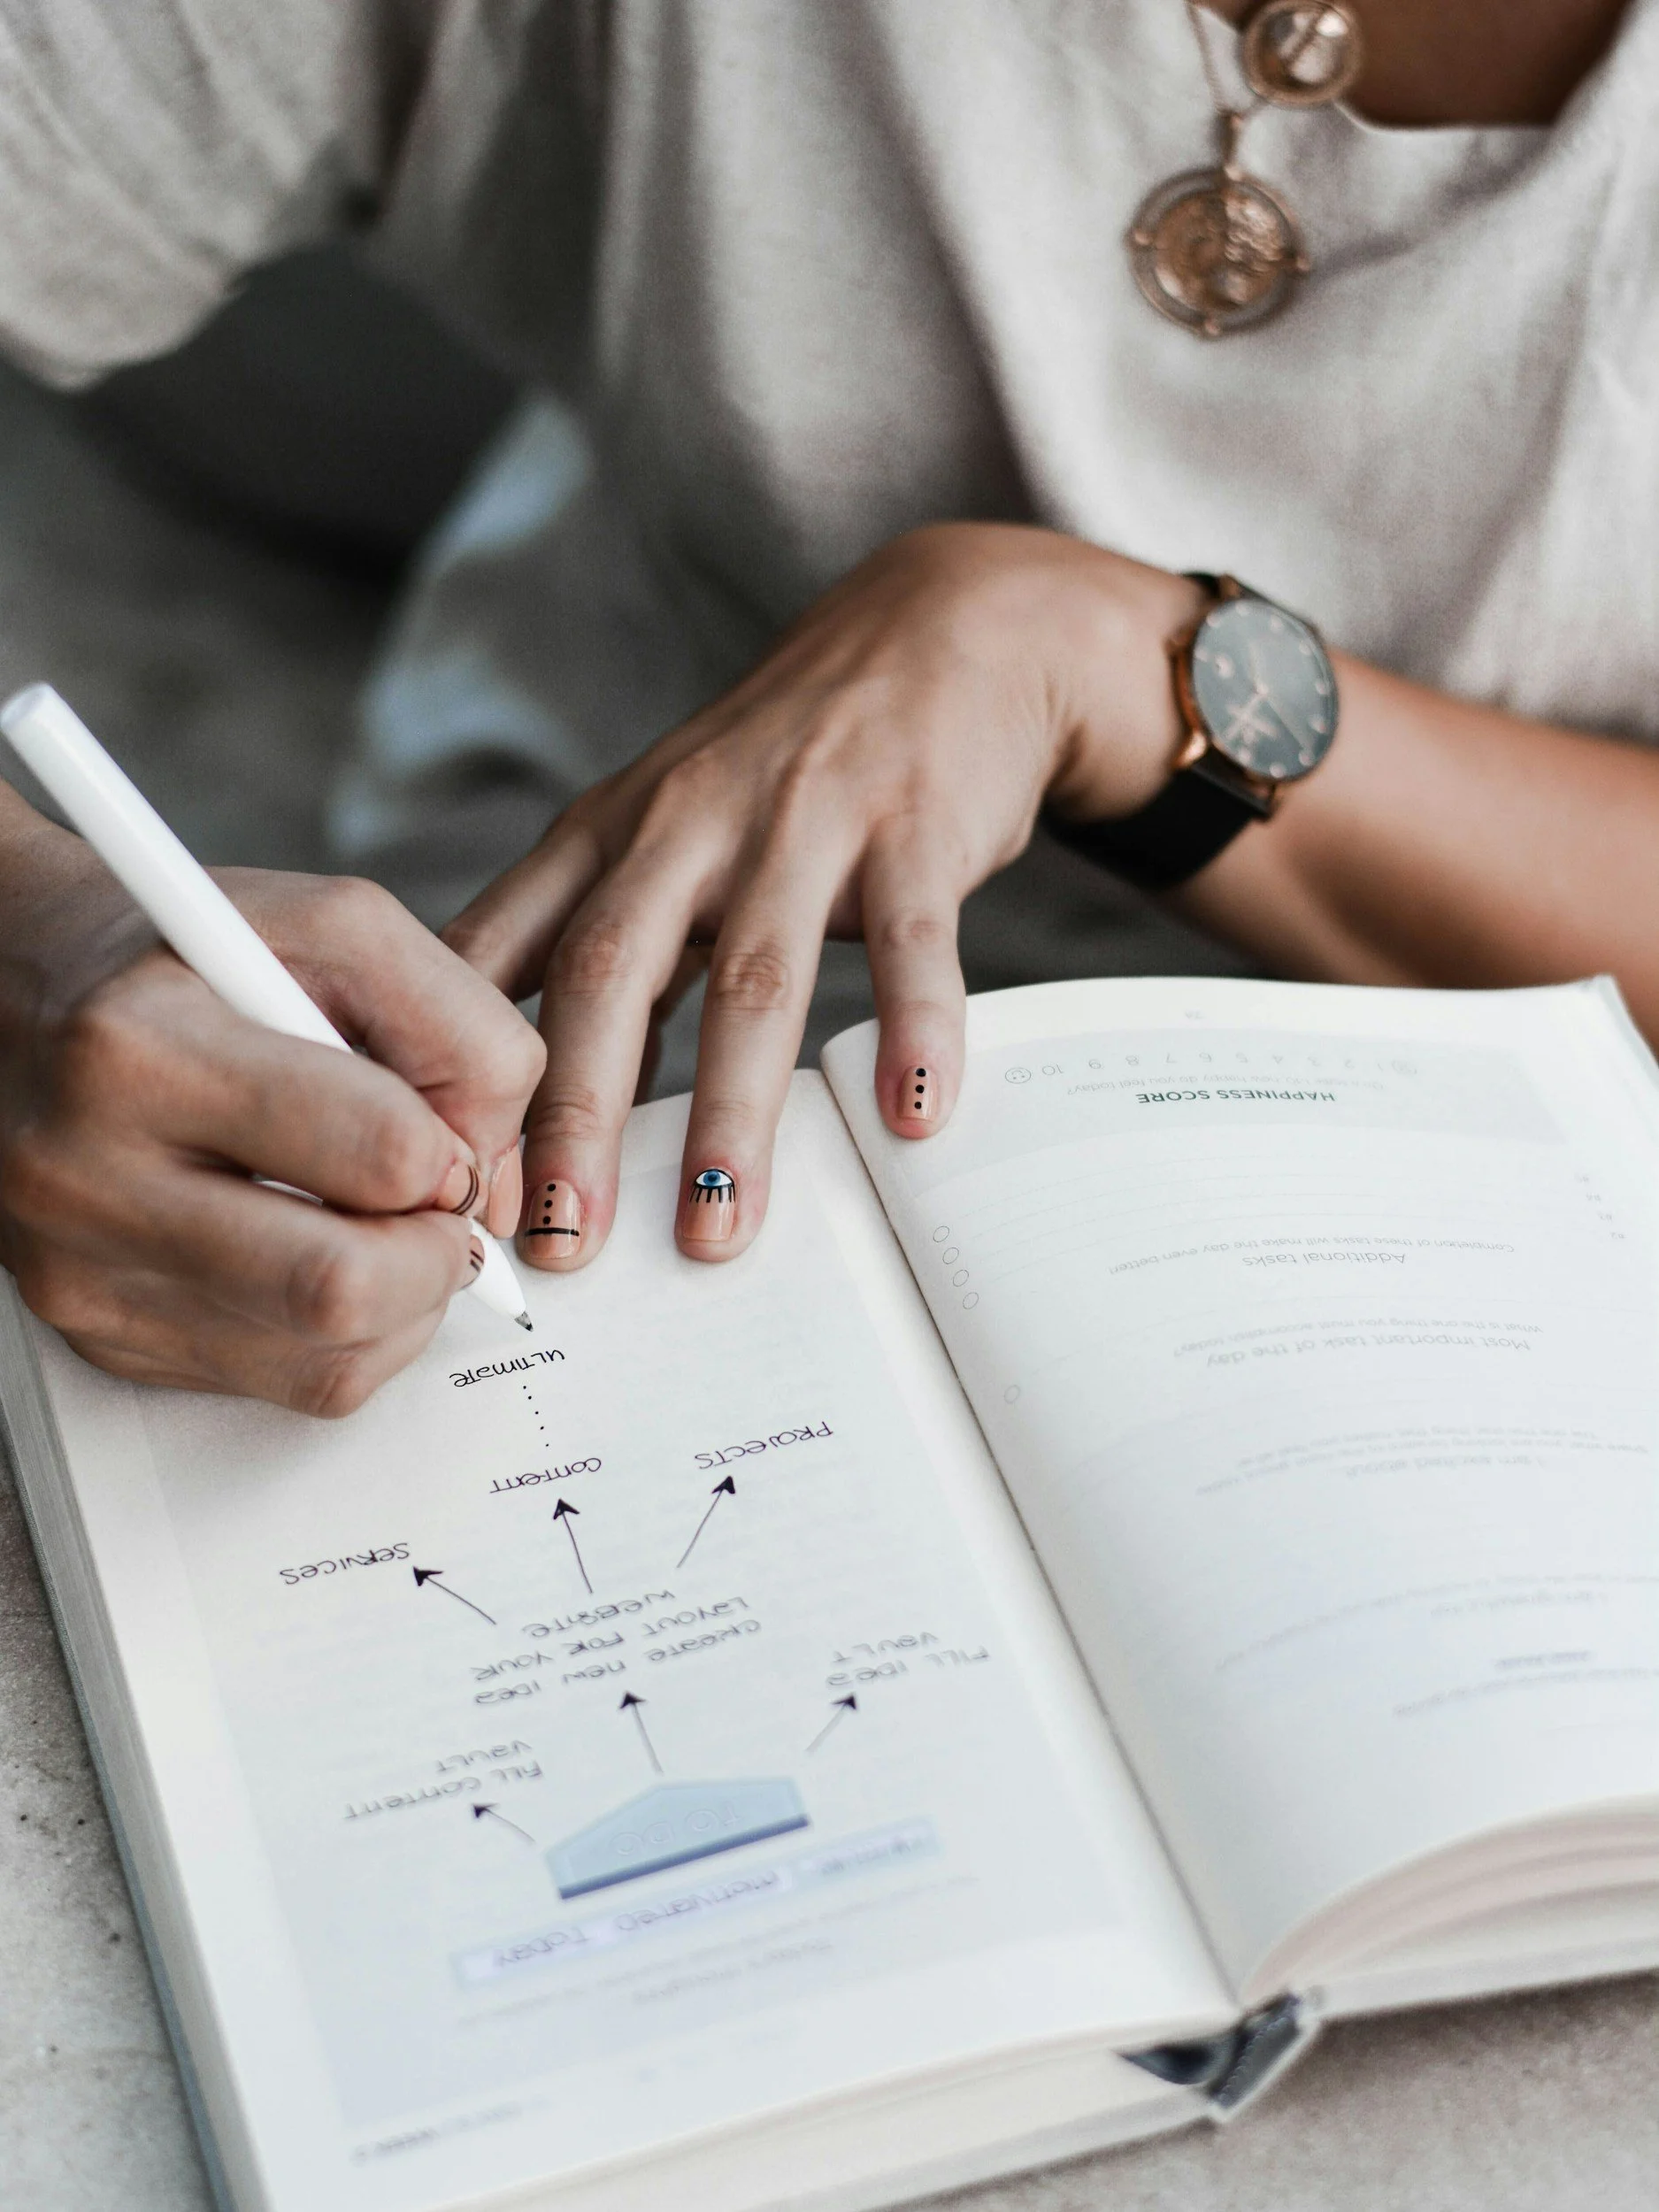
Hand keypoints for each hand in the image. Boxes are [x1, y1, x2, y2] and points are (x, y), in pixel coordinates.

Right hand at [0, 803, 544, 1412]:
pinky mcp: (98, 1339)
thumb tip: (490, 1171)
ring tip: (386, 1226)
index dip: (452, 1150)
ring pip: (324, 1365)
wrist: (10, 988)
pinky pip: (279, 1386)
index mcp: (139, 1049)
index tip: (441, 1132)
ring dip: (405, 1307)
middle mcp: (87, 1176)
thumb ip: (453, 1023)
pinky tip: (322, 1252)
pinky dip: (343, 1335)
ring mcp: (82, 1276)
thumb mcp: (330, 924)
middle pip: (343, 1292)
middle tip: (436, 1206)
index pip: (379, 1154)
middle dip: (439, 1255)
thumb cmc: (174, 950)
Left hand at [446, 524, 1199, 1270]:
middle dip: (576, 1117)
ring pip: (754, 977)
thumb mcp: (654, 832)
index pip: (505, 957)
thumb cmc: (780, 766)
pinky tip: (912, 1115)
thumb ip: (590, 947)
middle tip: (557, 1241)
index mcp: (605, 836)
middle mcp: (686, 823)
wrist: (936, 631)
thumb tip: (520, 1099)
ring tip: (715, 1230)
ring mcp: (803, 819)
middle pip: (609, 973)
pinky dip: (913, 1026)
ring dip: (731, 1111)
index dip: (462, 1073)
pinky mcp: (915, 825)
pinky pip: (909, 939)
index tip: (447, 1192)